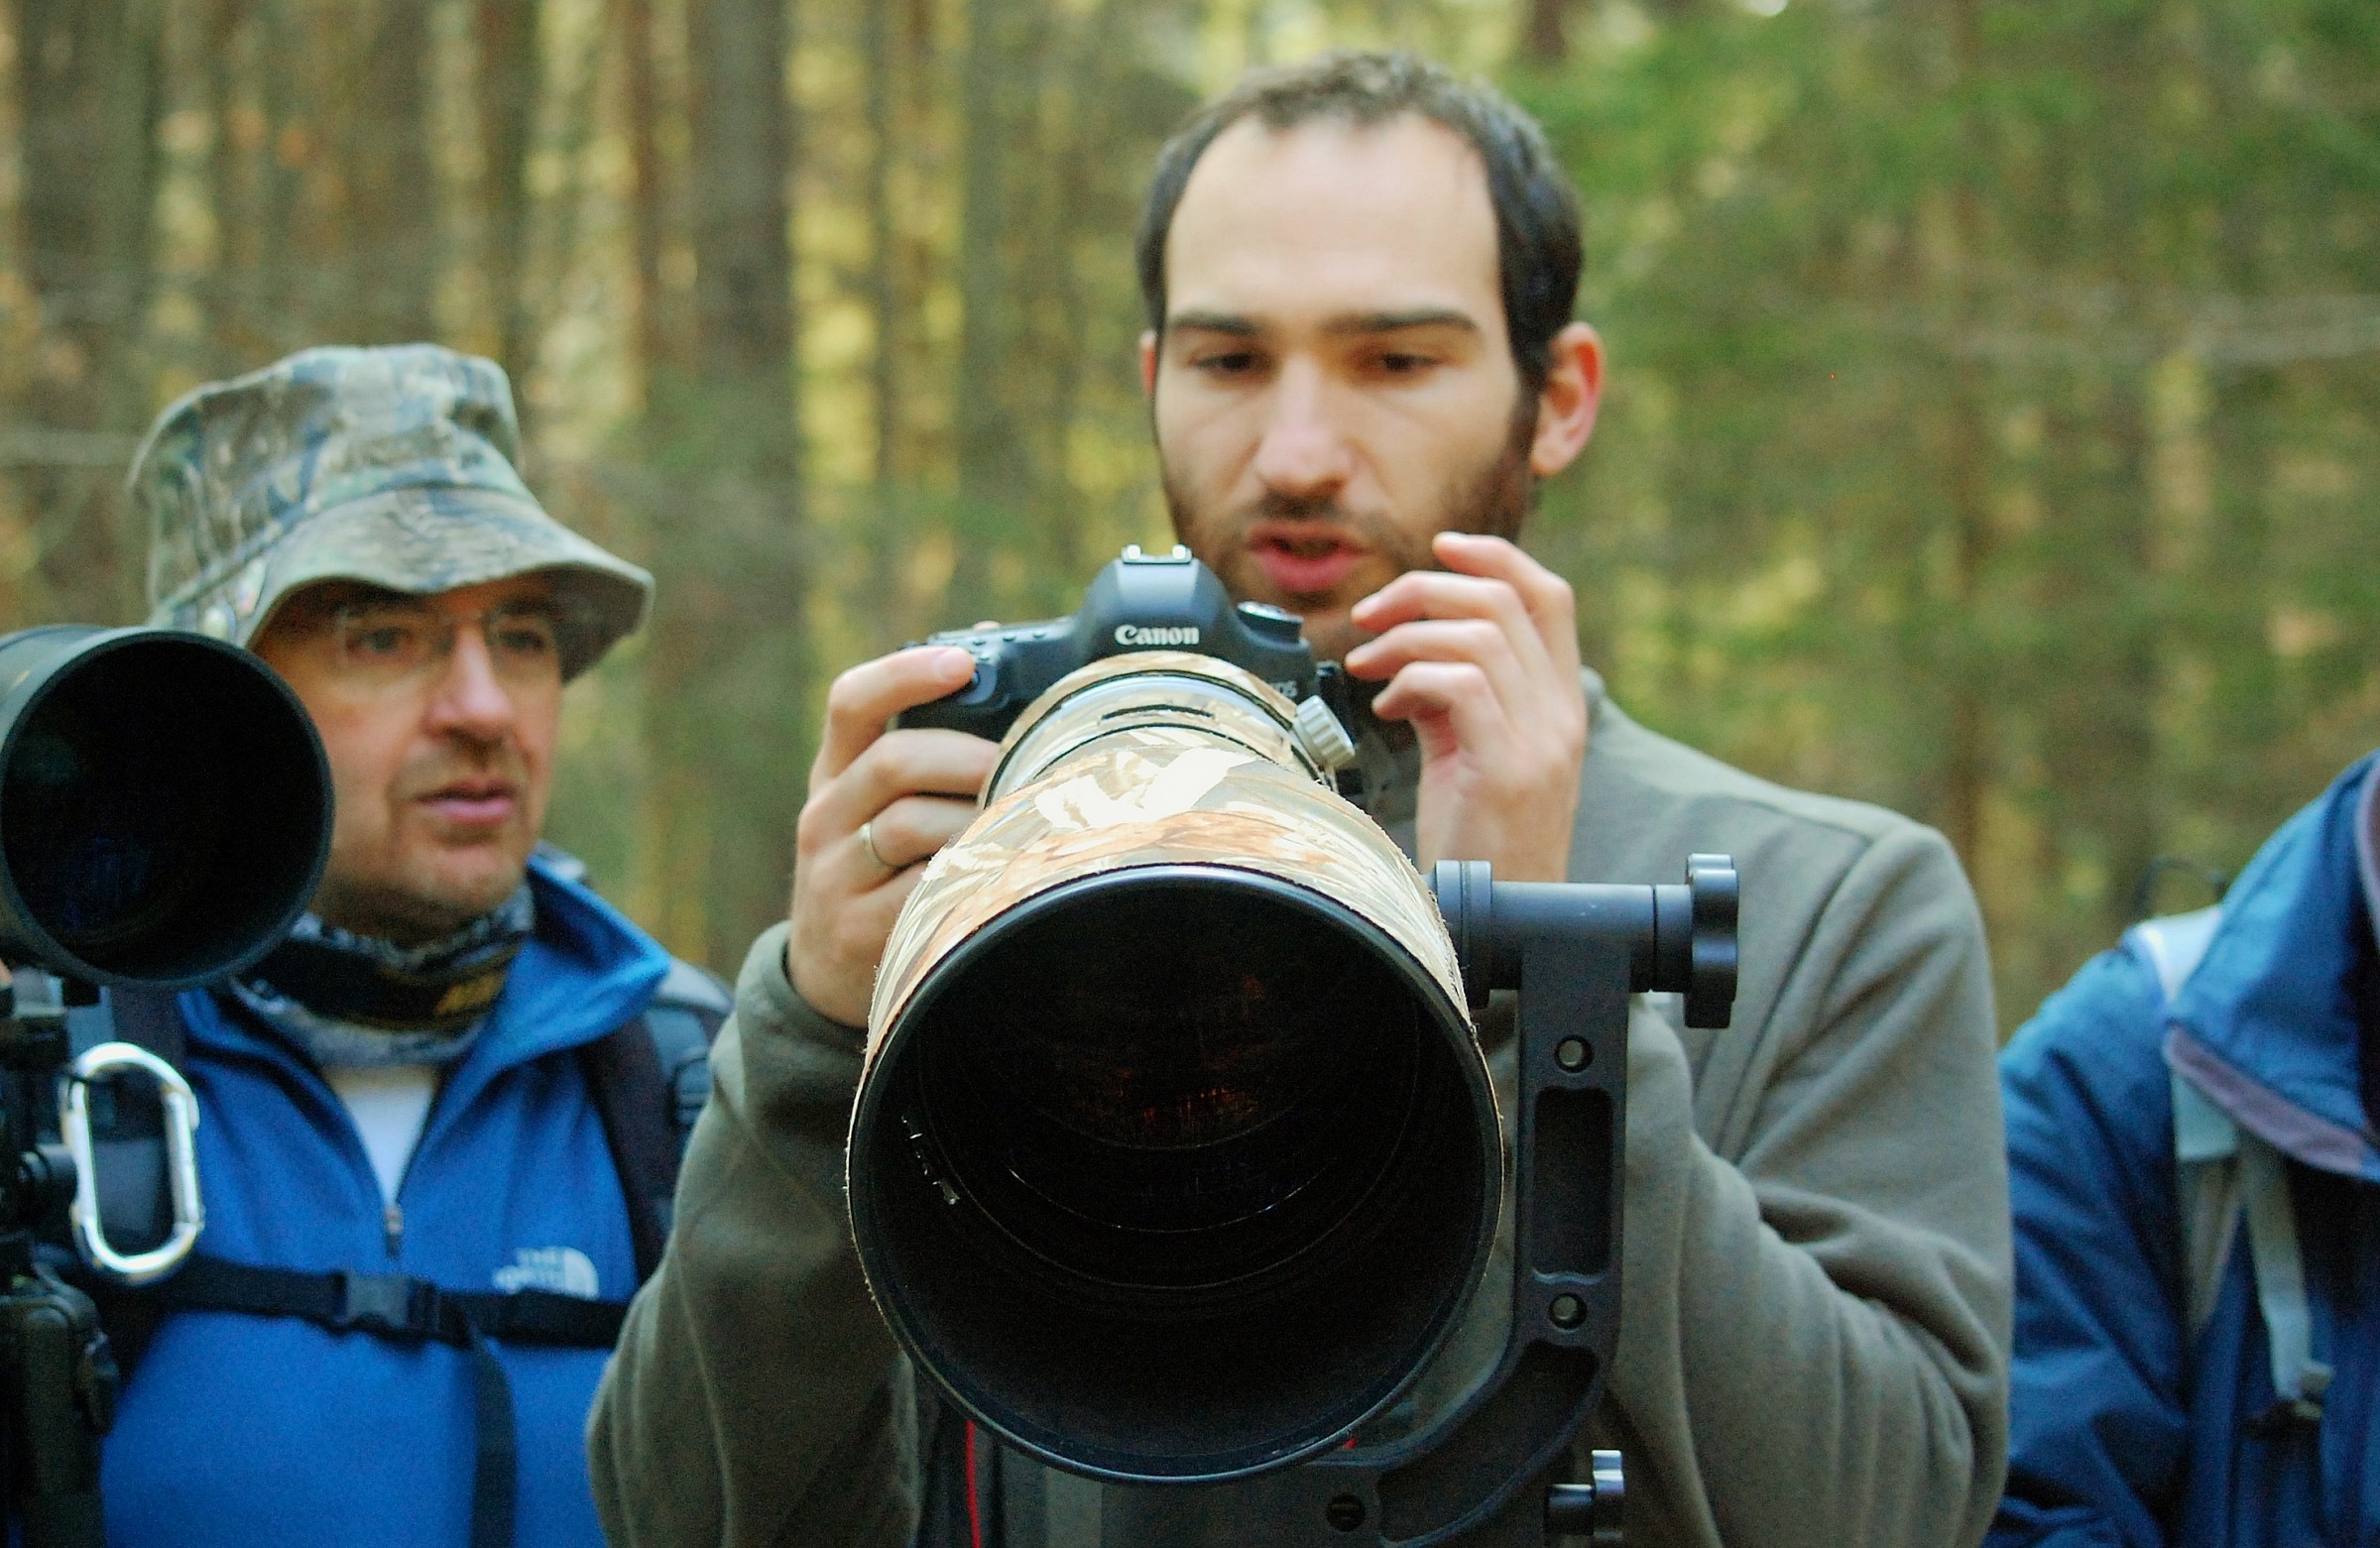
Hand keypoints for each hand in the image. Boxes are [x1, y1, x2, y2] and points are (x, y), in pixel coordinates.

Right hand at [786, 646, 999, 1025]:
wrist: (823, 974)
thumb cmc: (877, 870)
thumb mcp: (877, 808)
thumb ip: (927, 745)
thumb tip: (994, 643)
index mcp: (835, 774)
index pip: (853, 702)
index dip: (905, 674)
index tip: (963, 661)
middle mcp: (825, 817)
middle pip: (894, 762)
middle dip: (969, 758)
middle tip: (1022, 767)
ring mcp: (836, 875)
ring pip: (912, 825)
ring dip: (977, 820)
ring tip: (1021, 826)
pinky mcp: (858, 929)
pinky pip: (925, 890)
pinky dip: (970, 876)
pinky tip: (1000, 877)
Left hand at [1343, 533, 1586, 882]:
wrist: (1500, 919)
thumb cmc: (1481, 844)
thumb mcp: (1474, 753)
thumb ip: (1458, 697)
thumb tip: (1410, 649)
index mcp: (1561, 703)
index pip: (1550, 597)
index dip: (1495, 557)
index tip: (1440, 549)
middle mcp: (1561, 714)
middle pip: (1504, 602)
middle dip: (1424, 591)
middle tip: (1371, 616)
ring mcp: (1541, 741)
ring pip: (1478, 636)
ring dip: (1405, 638)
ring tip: (1368, 668)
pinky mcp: (1508, 769)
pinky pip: (1459, 686)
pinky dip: (1410, 681)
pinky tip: (1387, 711)